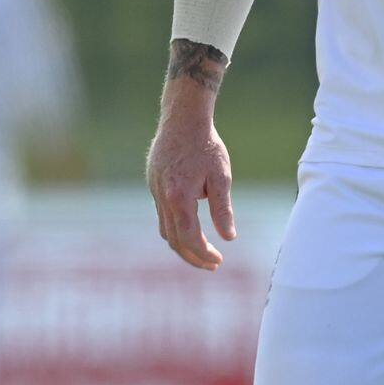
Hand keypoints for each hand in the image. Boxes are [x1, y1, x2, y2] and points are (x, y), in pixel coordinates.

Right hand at [146, 113, 235, 269]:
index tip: (219, 262)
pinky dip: (175, 227)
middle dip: (192, 256)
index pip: (189, 238)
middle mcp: (162, 198)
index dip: (203, 254)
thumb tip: (229, 238)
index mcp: (179, 198)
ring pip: (165, 229)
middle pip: (173, 239)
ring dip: (182, 244)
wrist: (182, 119)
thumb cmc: (206, 146)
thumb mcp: (221, 177)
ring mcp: (155, 191)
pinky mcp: (154, 184)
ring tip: (201, 252)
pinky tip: (189, 226)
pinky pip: (162, 214)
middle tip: (212, 265)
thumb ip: (223, 209)